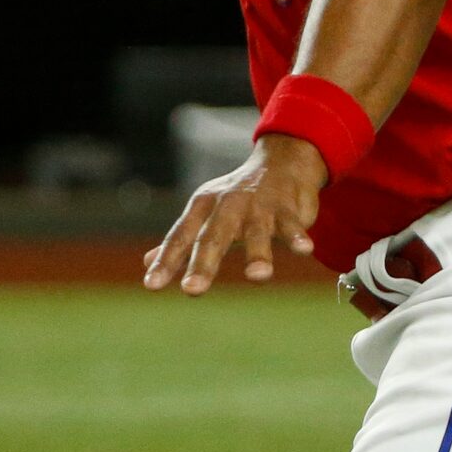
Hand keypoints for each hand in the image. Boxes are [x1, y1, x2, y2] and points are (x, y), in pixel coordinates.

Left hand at [143, 136, 327, 294]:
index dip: (166, 260)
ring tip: (258, 276)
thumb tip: (147, 265)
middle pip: (213, 237)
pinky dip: (297, 236)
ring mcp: (259, 205)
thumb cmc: (238, 197)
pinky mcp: (287, 207)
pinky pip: (292, 224)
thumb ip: (181, 241)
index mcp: (203, 207)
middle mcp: (228, 205)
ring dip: (258, 253)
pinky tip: (304, 250)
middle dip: (203, 263)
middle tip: (192, 289)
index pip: (180, 237)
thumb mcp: (206, 214)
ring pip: (257, 231)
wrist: (281, 162)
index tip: (152, 285)